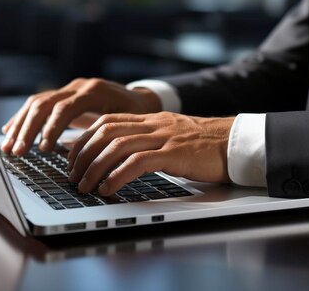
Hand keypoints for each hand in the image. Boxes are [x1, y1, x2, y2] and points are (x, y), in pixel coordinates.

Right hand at [1, 78, 161, 155]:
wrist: (143, 98)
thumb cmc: (139, 114)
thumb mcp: (129, 124)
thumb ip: (107, 135)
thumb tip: (86, 158)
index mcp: (95, 91)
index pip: (65, 107)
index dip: (52, 128)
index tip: (43, 149)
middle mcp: (79, 86)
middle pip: (45, 103)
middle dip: (28, 129)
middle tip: (16, 151)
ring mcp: (70, 88)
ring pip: (37, 102)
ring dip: (20, 125)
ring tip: (8, 147)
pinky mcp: (64, 95)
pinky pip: (38, 104)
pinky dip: (23, 118)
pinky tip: (10, 132)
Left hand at [66, 112, 234, 195]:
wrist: (236, 142)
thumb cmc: (206, 145)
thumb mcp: (172, 136)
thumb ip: (149, 140)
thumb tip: (124, 158)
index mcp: (151, 118)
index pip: (107, 120)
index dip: (84, 138)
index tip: (72, 156)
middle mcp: (153, 124)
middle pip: (105, 131)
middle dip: (82, 153)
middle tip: (72, 175)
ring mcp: (163, 137)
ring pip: (117, 146)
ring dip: (94, 167)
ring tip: (84, 186)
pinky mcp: (174, 154)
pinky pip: (138, 162)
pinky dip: (117, 176)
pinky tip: (107, 188)